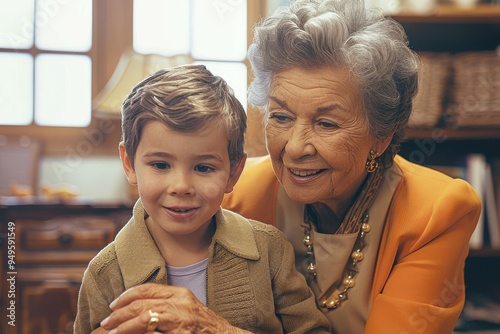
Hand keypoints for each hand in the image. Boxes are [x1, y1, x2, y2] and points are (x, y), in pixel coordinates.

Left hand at [100, 283, 248, 333]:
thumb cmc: (204, 327)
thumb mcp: (186, 309)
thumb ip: (167, 305)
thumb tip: (140, 309)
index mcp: (181, 293)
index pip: (148, 288)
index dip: (128, 295)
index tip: (114, 304)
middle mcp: (181, 301)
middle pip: (143, 302)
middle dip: (121, 312)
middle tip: (107, 321)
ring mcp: (181, 317)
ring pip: (144, 315)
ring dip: (124, 325)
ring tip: (112, 330)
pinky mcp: (180, 332)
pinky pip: (153, 331)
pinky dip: (137, 332)